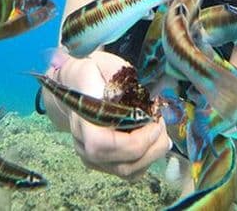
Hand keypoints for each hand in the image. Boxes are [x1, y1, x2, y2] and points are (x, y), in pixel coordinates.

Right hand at [56, 51, 170, 180]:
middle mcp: (83, 144)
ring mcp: (92, 157)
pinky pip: (129, 173)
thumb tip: (145, 93)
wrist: (75, 85)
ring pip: (128, 172)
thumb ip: (122, 78)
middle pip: (122, 165)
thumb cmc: (92, 73)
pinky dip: (147, 160)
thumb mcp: (104, 64)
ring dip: (153, 155)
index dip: (135, 140)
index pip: (103, 145)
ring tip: (161, 132)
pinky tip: (154, 142)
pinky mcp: (102, 163)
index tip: (154, 120)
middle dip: (152, 147)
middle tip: (161, 123)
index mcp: (82, 119)